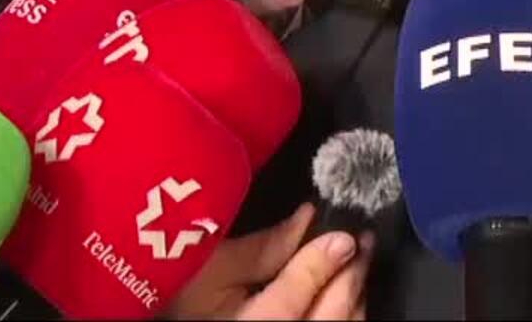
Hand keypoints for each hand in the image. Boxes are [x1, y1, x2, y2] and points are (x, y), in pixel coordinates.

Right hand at [166, 204, 370, 319]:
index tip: (345, 234)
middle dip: (352, 274)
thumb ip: (258, 248)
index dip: (323, 263)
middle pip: (331, 315)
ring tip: (358, 262)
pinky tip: (347, 294)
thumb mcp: (209, 271)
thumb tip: (306, 219)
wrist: (168, 315)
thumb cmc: (180, 293)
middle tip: (362, 239)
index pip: (296, 295)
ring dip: (356, 294)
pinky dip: (348, 314)